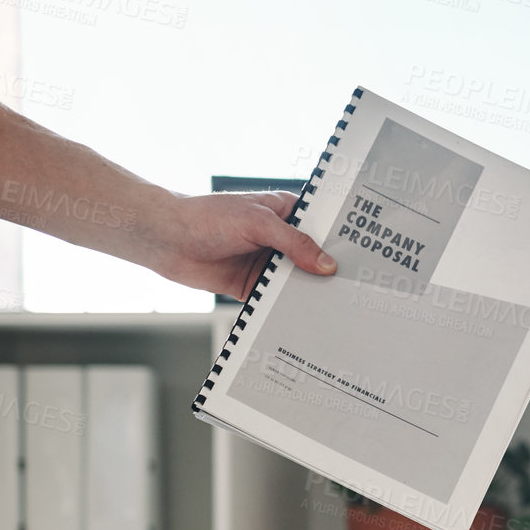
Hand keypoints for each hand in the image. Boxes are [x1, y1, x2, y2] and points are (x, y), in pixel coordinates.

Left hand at [142, 190, 337, 297]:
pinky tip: (305, 316)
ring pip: (299, 281)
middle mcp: (281, 239)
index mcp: (286, 213)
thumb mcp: (257, 223)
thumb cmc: (206, 217)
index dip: (342, 240)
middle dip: (330, 272)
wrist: (165, 239)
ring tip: (337, 306)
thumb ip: (294, 244)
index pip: (323, 226)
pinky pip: (278, 300)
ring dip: (310, 292)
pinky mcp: (255, 286)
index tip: (364, 257)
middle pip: (315, 258)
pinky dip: (288, 308)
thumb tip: (327, 264)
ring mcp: (268, 263)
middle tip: (356, 286)